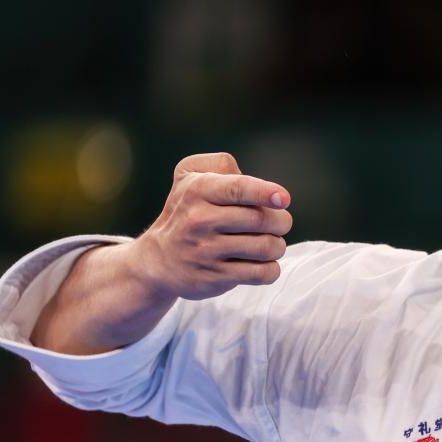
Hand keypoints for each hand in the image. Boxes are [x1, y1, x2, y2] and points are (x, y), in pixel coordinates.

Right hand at [130, 153, 292, 300]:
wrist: (158, 259)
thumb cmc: (187, 210)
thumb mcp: (190, 175)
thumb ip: (220, 165)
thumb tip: (256, 181)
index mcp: (198, 190)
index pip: (238, 188)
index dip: (265, 192)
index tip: (283, 198)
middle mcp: (200, 220)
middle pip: (261, 219)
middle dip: (281, 221)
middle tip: (277, 223)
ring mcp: (206, 251)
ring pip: (266, 247)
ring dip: (277, 245)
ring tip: (269, 243)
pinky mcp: (215, 277)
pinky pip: (261, 273)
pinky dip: (271, 269)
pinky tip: (263, 262)